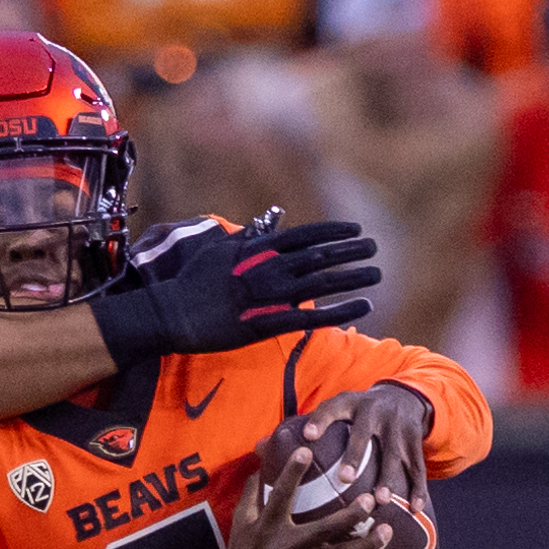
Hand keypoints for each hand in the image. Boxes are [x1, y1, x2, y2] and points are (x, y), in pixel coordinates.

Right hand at [93, 220, 379, 364]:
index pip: (305, 235)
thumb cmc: (192, 282)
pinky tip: (361, 307)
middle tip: (374, 248)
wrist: (171, 313)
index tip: (355, 229)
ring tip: (376, 273)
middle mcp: (268, 269)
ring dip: (352, 276)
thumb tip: (267, 226)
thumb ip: (248, 238)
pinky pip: (311, 317)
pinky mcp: (266, 323)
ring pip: (321, 283)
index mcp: (258, 250)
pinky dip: (338, 311)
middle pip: (320, 256)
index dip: (333, 231)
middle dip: (350, 250)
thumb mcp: (220, 249)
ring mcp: (268, 296)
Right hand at [186, 444, 391, 548]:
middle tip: (370, 500)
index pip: (280, 495)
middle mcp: (286, 546)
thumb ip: (252, 493)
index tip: (307, 451)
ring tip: (387, 531)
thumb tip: (260, 463)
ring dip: (366, 544)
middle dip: (350, 515)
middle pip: (324, 529)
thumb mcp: (239, 523)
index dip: (292, 473)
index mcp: (267, 526)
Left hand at [266, 381, 433, 519]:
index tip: (307, 437)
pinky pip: (417, 468)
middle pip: (364, 435)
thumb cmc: (357, 411)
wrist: (405, 396)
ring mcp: (397, 428)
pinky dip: (417, 488)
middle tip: (345, 478)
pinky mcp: (415, 443)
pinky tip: (414, 508)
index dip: (320, 420)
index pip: (333, 408)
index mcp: (350, 403)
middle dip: (356, 455)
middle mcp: (374, 413)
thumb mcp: (335, 409)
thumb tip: (257, 448)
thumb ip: (301, 429)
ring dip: (389, 477)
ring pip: (393, 454)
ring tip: (381, 499)